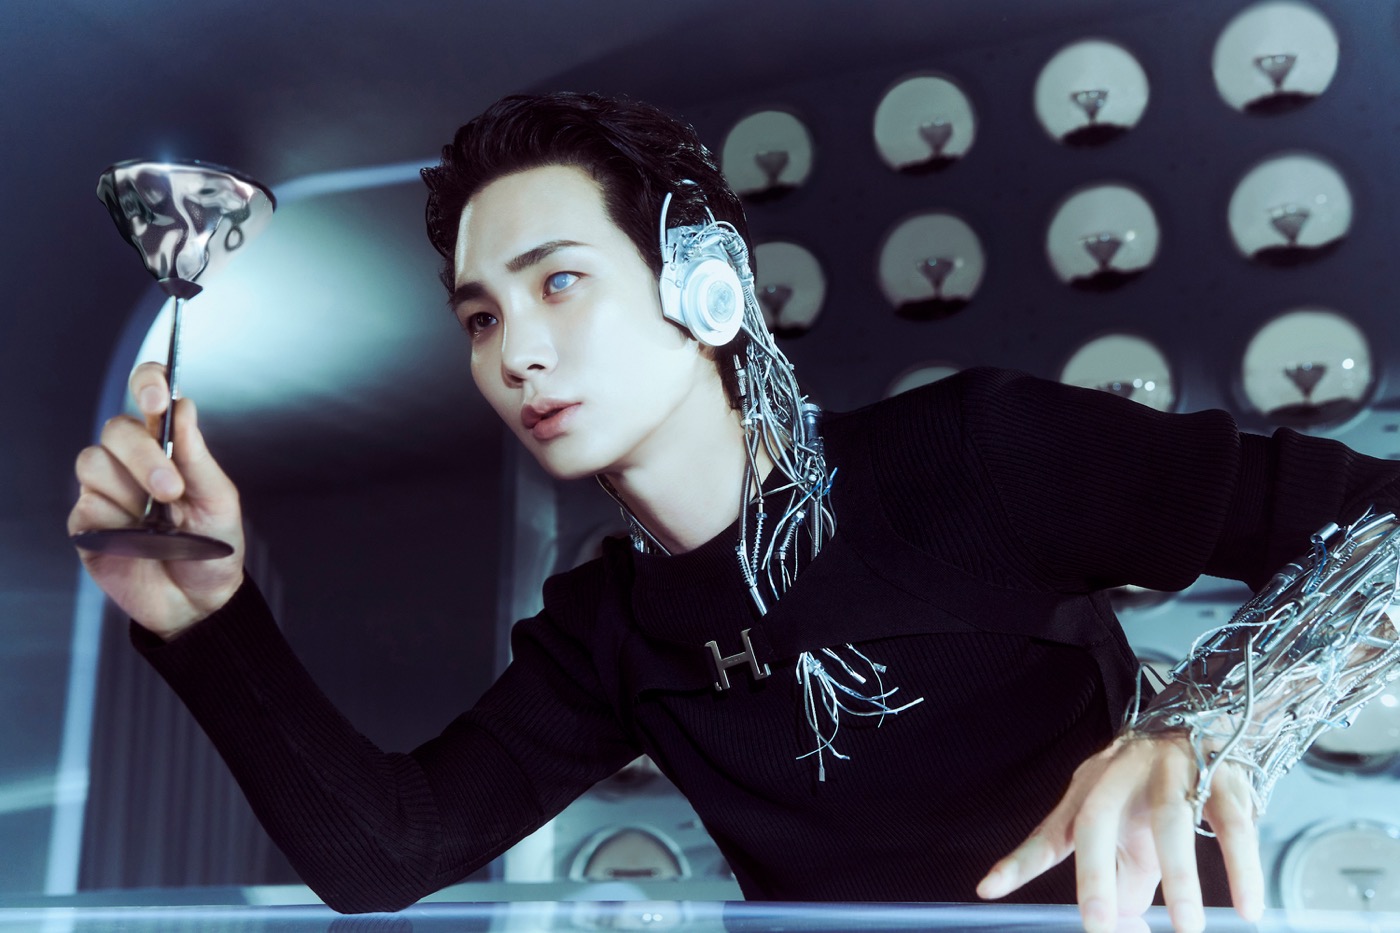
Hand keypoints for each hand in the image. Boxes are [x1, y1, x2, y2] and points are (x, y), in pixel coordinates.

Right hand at [69, 361, 244, 638]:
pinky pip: (87, 503)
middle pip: (116, 429)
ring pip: (93, 461)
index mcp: (169, 449)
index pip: (149, 398)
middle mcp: (132, 463)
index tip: (157, 397)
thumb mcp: (219, 502)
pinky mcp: (87, 522)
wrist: (199, 603)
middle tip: (171, 490)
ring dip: (129, 488)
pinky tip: (135, 538)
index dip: (147, 384)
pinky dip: (113, 518)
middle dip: (142, 455)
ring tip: (157, 521)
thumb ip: (198, 458)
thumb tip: (183, 408)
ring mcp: (107, 491)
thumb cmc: (214, 549)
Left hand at [975, 733, 1264, 932]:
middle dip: (1096, 877)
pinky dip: (1242, 869)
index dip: (1020, 862)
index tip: (989, 889)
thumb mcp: (1124, 831)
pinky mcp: (1223, 777)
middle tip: (1099, 927)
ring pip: (1171, 822)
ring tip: (1188, 929)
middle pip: (1097, 821)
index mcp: (1088, 793)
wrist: (1206, 721)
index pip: (1049, 833)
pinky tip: (1249, 909)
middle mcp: (1120, 777)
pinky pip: (1233, 825)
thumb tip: (1117, 930)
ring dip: (1180, 880)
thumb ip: (1116, 879)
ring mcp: (1171, 772)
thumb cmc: (1150, 791)